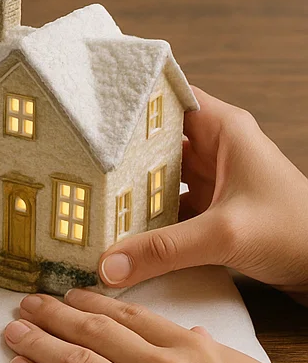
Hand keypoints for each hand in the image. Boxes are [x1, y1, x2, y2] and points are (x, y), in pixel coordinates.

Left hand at [5, 289, 307, 362]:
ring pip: (70, 361)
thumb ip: (215, 354)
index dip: (91, 303)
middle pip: (91, 330)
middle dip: (53, 314)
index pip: (128, 317)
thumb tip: (194, 334)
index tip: (70, 295)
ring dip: (35, 342)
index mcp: (190, 349)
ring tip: (12, 330)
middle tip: (26, 303)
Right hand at [98, 87, 307, 301]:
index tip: (90, 108)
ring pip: (158, 175)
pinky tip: (118, 228)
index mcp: (225, 129)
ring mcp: (213, 180)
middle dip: (119, 151)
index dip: (131, 99)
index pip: (169, 97)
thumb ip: (163, 250)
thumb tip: (108, 266)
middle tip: (76, 158)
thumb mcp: (224, 235)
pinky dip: (145, 217)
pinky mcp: (211, 211)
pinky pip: (167, 207)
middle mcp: (216, 149)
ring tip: (89, 194)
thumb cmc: (299, 232)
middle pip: (155, 140)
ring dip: (130, 189)